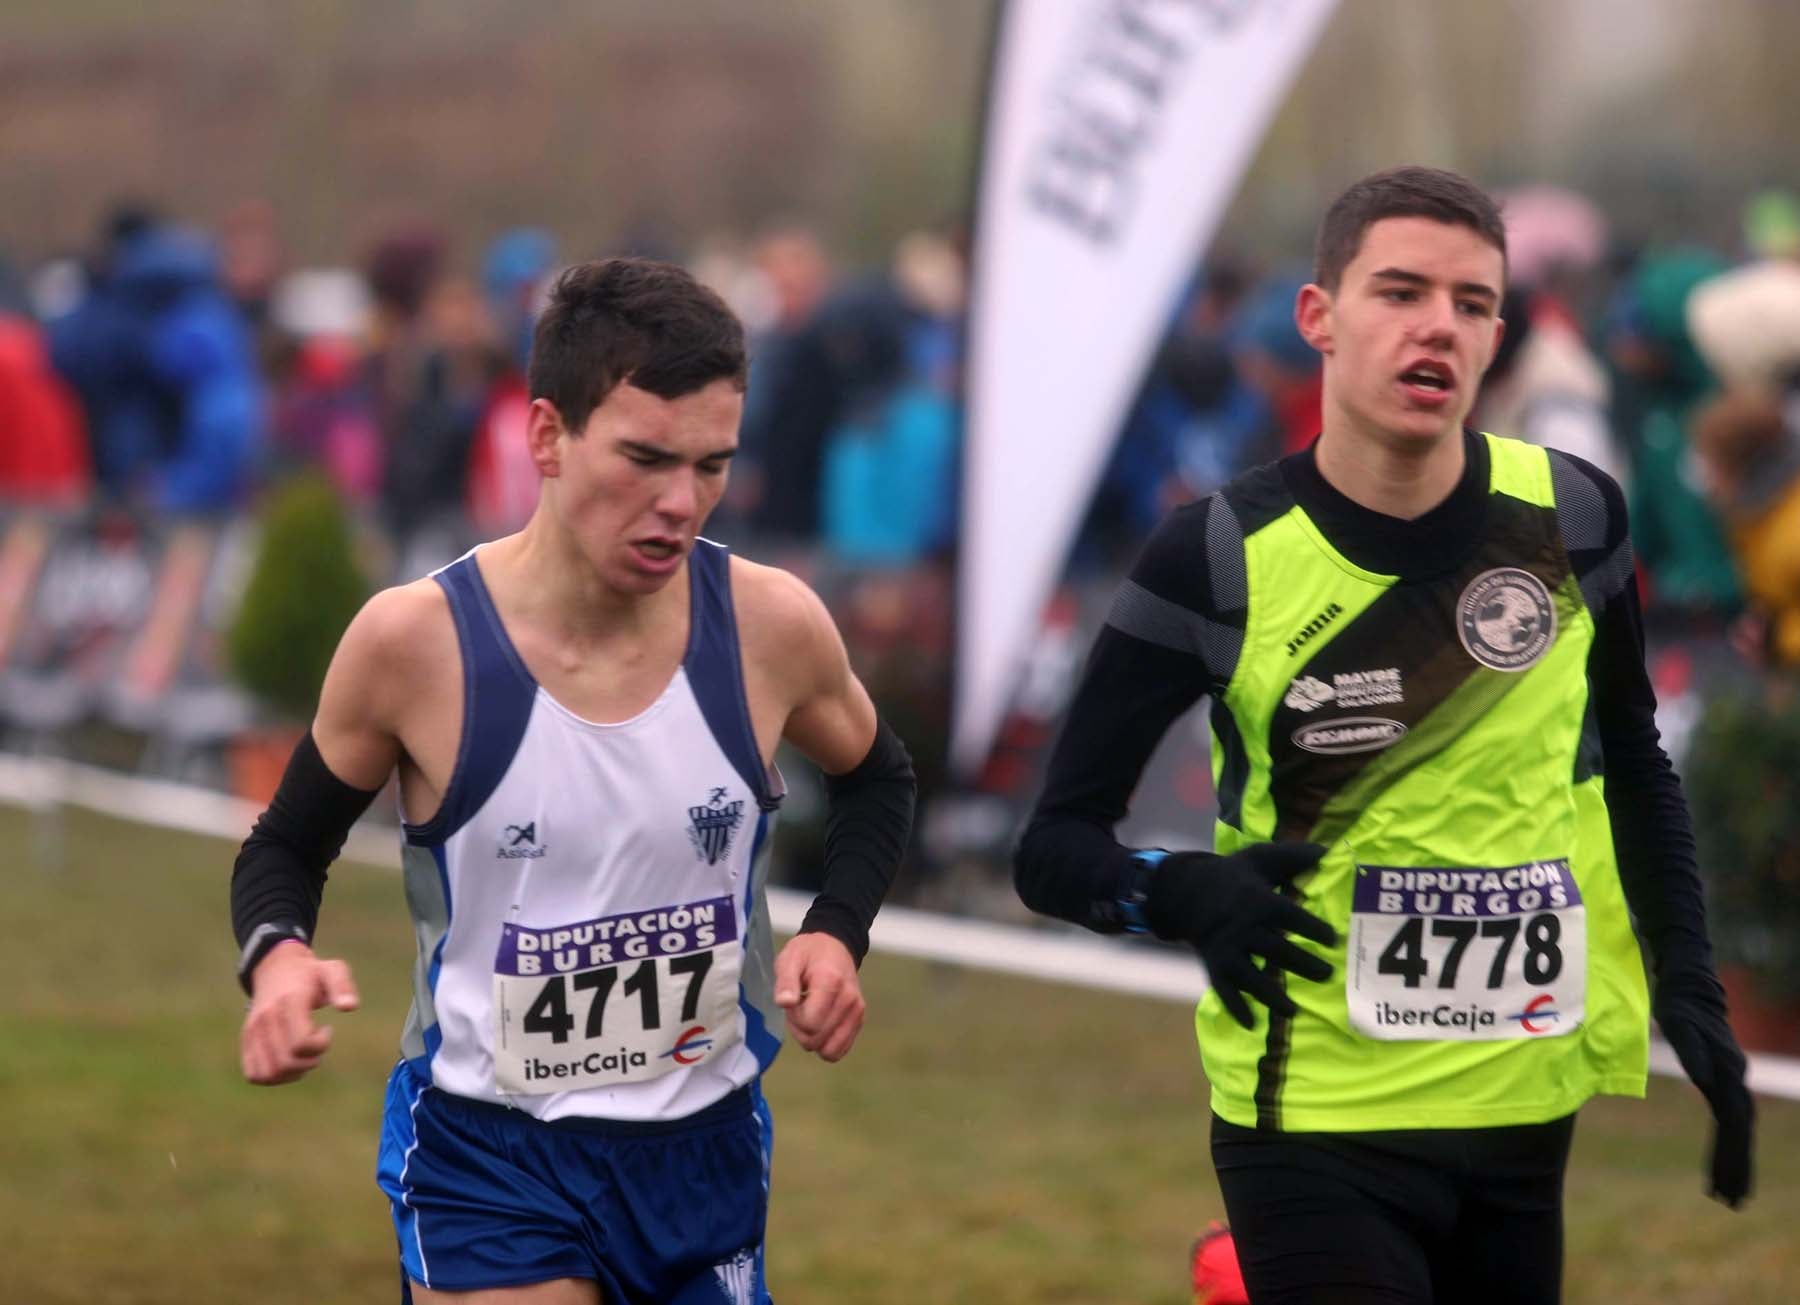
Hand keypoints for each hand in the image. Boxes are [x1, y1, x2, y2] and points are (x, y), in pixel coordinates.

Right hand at [239, 941, 359, 1085]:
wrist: (276, 969)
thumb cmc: (311, 973)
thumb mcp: (333, 970)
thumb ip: (343, 986)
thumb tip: (350, 1007)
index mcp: (288, 1003)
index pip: (301, 1043)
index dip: (321, 1044)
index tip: (326, 1029)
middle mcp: (265, 1019)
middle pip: (286, 1063)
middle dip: (310, 1061)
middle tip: (317, 1044)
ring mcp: (252, 1031)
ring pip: (269, 1074)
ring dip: (292, 1073)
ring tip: (303, 1055)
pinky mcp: (246, 1041)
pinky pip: (255, 1074)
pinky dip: (274, 1077)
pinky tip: (288, 1060)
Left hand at [773, 932, 865, 1061]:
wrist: (833, 946)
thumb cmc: (807, 953)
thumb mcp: (789, 959)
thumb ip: (785, 982)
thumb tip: (785, 1003)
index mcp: (831, 982)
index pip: (809, 1024)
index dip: (795, 1017)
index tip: (794, 1000)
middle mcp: (849, 999)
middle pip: (816, 1039)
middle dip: (801, 1029)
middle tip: (800, 1005)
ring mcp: (857, 1011)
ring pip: (829, 1050)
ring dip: (813, 1039)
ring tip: (810, 1015)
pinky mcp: (859, 1020)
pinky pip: (840, 1050)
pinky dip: (825, 1043)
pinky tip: (820, 1023)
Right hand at [1145, 842, 1334, 1028]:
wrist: (1185, 891)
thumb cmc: (1232, 876)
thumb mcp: (1259, 859)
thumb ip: (1292, 856)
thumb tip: (1326, 850)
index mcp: (1258, 901)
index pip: (1290, 916)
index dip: (1313, 929)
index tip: (1332, 940)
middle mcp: (1244, 928)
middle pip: (1277, 950)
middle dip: (1303, 964)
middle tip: (1326, 975)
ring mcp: (1227, 950)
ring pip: (1252, 976)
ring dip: (1272, 995)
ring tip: (1292, 1011)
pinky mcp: (1214, 965)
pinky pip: (1224, 990)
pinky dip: (1236, 1008)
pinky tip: (1252, 1024)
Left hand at [1657, 979, 1754, 1207]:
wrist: (1690, 987)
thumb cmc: (1679, 1004)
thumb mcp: (1678, 1024)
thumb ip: (1691, 1050)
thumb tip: (1703, 1079)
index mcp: (1726, 1072)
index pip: (1732, 1124)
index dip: (1729, 1155)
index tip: (1723, 1184)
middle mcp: (1734, 1080)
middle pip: (1741, 1133)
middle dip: (1737, 1168)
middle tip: (1732, 1203)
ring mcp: (1731, 1080)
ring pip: (1739, 1129)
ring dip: (1734, 1161)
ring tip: (1729, 1194)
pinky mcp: (1721, 1080)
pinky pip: (1728, 1118)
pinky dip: (1726, 1142)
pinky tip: (1720, 1161)